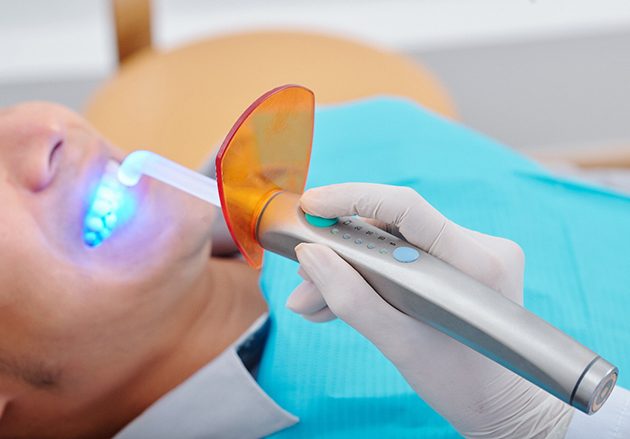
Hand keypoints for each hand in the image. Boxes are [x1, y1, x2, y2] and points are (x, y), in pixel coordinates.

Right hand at [287, 183, 572, 438]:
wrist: (500, 403)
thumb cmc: (460, 382)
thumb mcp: (400, 345)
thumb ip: (351, 299)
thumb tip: (310, 255)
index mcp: (474, 263)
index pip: (405, 207)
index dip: (351, 199)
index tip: (310, 207)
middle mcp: (481, 246)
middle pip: (393, 228)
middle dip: (341, 253)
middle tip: (304, 280)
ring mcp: (473, 253)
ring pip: (394, 244)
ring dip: (350, 269)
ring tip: (313, 301)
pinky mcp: (461, 263)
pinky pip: (405, 256)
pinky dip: (371, 276)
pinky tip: (338, 298)